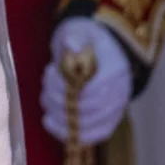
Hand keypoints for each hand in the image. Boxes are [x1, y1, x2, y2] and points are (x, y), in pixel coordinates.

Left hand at [41, 17, 131, 144]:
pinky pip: (91, 135)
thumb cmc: (87, 40)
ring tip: (46, 99)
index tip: (50, 72)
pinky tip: (50, 122)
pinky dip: (69, 132)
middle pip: (89, 110)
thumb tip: (71, 44)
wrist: (101, 49)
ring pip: (88, 125)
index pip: (93, 90)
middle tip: (45, 86)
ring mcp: (115, 109)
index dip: (66, 86)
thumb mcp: (80, 30)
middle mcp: (119, 94)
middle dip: (59, 99)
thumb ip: (75, 36)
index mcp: (115, 71)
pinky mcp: (106, 120)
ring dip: (59, 115)